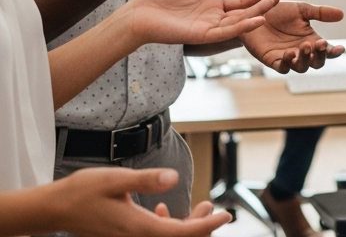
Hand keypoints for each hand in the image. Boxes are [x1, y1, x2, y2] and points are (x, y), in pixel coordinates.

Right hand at [49, 167, 231, 236]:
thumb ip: (147, 179)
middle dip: (199, 227)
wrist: (56, 208)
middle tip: (209, 206)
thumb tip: (174, 178)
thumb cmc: (83, 191)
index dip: (206, 226)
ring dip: (184, 227)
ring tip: (197, 207)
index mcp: (137, 228)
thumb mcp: (117, 178)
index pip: (180, 233)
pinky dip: (165, 227)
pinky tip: (162, 209)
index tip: (226, 216)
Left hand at [127, 0, 277, 46]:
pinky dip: (243, 26)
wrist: (137, 12)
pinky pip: (226, 32)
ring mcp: (208, 28)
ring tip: (273, 6)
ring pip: (238, 23)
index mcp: (209, 6)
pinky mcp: (201, 35)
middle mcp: (212, 18)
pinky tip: (257, 19)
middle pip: (242, 13)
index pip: (238, 3)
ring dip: (256, 15)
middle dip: (260, 6)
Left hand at [240, 1, 344, 72]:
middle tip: (319, 44)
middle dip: (320, 56)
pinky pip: (282, 67)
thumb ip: (320, 13)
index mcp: (311, 39)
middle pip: (317, 63)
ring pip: (301, 67)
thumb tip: (342, 14)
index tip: (340, 48)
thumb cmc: (279, 11)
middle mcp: (301, 51)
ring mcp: (287, 57)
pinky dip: (287, 63)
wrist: (255, 12)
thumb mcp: (302, 9)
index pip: (326, 50)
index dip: (334, 51)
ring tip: (304, 46)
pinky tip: (289, 53)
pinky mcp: (272, 60)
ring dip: (305, 59)